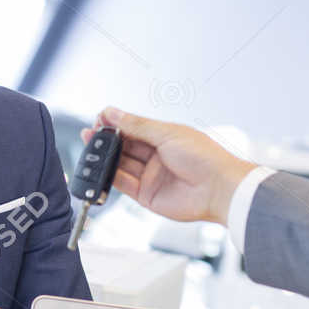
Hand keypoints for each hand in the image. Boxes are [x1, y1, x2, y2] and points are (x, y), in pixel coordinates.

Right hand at [83, 107, 256, 226]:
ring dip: (105, 158)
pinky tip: (99, 169)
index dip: (115, 124)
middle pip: (124, 147)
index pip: (133, 128)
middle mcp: (156, 156)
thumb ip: (137, 125)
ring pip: (121, 165)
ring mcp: (151, 176)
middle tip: (90, 134)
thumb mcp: (167, 133)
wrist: (219, 189)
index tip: (99, 119)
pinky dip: (109, 177)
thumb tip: (113, 112)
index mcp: (164, 137)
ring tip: (90, 150)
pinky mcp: (147, 195)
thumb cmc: (204, 158)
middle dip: (106, 141)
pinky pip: (123, 184)